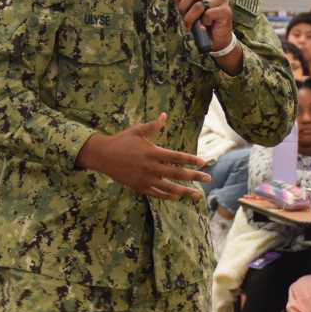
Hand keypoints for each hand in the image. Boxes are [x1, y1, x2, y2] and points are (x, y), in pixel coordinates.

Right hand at [77, 113, 210, 200]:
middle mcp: (151, 167)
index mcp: (152, 152)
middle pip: (177, 173)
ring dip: (185, 191)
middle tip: (208, 179)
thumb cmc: (121, 140)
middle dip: (194, 176)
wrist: (102, 156)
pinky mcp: (139, 187)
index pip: (177, 157)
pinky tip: (177, 197)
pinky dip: (167, 196)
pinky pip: (156, 194)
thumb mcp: (137, 130)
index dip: (191, 160)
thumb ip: (153, 125)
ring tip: (197, 195)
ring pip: (169, 187)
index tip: (203, 162)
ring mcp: (145, 179)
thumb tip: (165, 115)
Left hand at [167, 0, 233, 51]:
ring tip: (191, 25)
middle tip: (183, 17)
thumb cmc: (202, 23)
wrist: (216, 39)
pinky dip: (203, 23)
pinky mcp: (225, 11)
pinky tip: (205, 25)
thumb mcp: (188, 9)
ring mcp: (221, 1)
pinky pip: (208, 14)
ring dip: (190, 18)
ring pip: (198, 5)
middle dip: (183, 8)